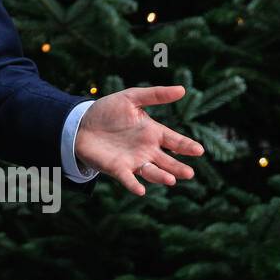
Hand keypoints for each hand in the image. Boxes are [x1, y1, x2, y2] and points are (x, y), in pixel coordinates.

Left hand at [74, 85, 203, 195]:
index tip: (198, 150)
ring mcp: (133, 160)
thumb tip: (182, 89)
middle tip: (189, 173)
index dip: (186, 146)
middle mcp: (146, 150)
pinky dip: (134, 185)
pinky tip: (141, 190)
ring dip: (160, 176)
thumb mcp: (130, 98)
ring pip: (151, 171)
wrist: (80, 123)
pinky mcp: (117, 168)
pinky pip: (128, 179)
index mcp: (152, 133)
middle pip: (167, 161)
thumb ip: (155, 95)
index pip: (174, 141)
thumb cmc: (107, 111)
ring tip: (171, 180)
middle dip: (178, 168)